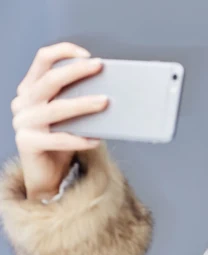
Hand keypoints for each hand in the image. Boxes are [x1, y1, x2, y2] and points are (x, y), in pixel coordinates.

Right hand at [11, 42, 108, 200]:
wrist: (47, 173)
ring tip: (105, 102)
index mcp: (30, 89)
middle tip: (99, 68)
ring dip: (83, 104)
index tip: (87, 55)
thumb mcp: (69, 115)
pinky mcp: (27, 143)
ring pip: (57, 108)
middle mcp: (23, 102)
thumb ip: (78, 98)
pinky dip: (80, 139)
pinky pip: (58, 139)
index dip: (64, 52)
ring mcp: (22, 123)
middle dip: (77, 71)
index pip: (42, 59)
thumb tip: (108, 89)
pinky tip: (97, 139)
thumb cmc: (62, 140)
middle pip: (50, 80)